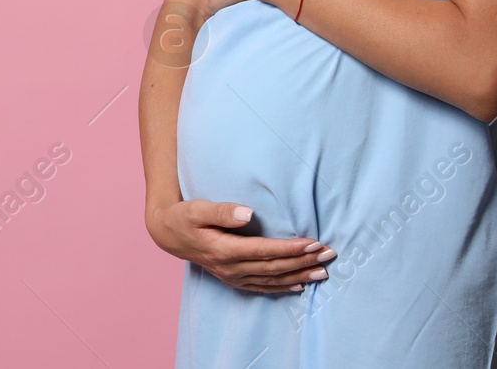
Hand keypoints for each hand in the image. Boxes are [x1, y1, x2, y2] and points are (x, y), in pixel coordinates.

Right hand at [146, 200, 335, 293]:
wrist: (168, 234)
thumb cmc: (184, 216)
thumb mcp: (198, 208)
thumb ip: (222, 211)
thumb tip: (248, 213)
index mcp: (225, 250)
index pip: (265, 251)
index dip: (291, 248)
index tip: (313, 242)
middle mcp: (231, 268)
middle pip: (274, 267)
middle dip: (303, 261)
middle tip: (328, 254)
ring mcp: (232, 276)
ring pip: (272, 279)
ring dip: (299, 275)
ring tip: (323, 272)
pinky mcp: (233, 279)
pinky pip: (262, 287)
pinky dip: (282, 287)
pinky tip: (299, 285)